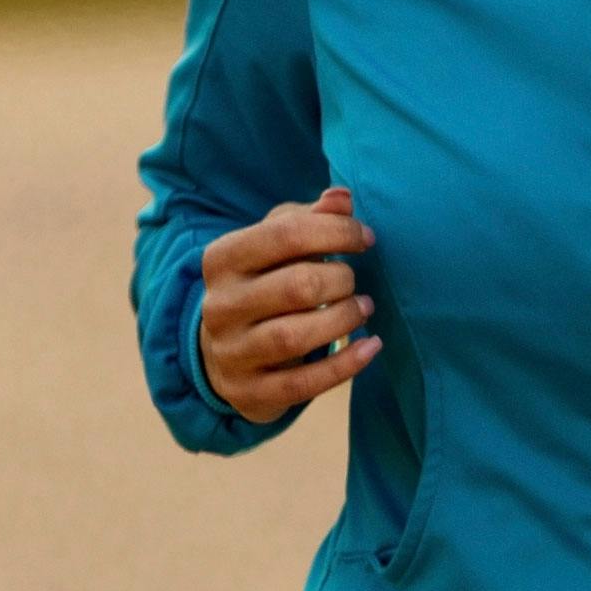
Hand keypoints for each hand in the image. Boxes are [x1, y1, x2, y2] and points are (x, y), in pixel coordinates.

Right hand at [198, 184, 380, 422]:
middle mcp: (219, 305)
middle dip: (341, 279)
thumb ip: (309, 217)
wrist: (223, 352)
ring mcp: (231, 353)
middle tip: (355, 280)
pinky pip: (302, 385)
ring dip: (343, 319)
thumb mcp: (276, 243)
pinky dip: (345, 366)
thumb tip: (340, 197)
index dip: (336, 231)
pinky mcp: (249, 393)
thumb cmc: (263, 282)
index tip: (365, 238)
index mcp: (223, 258)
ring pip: (296, 337)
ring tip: (364, 308)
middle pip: (296, 286)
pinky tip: (371, 347)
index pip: (285, 234)